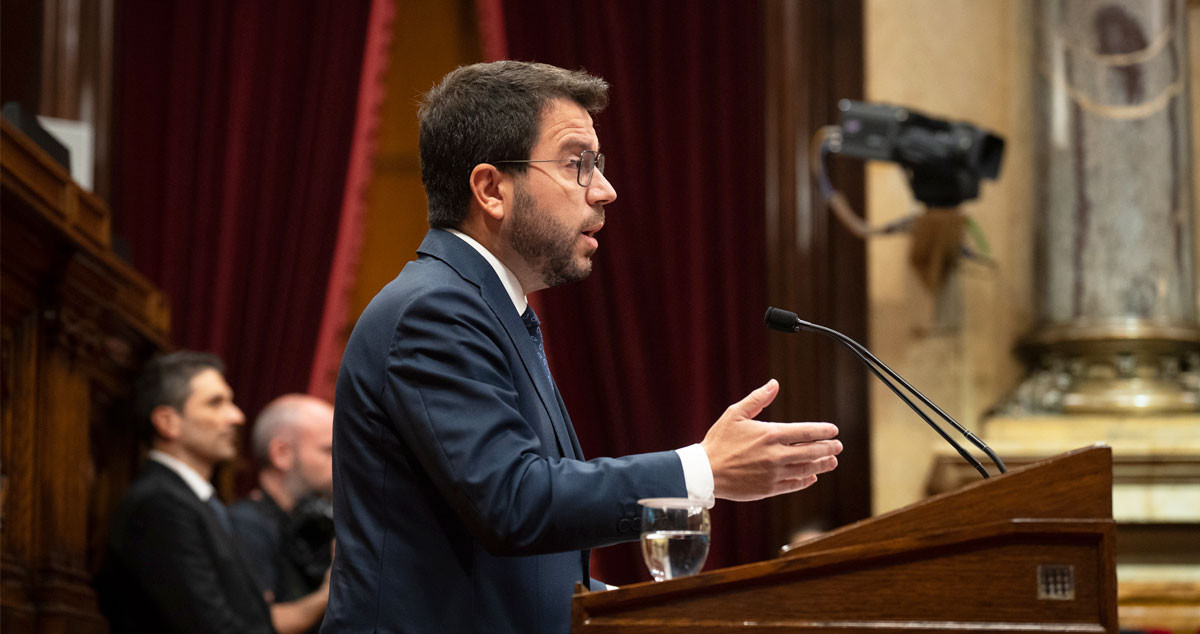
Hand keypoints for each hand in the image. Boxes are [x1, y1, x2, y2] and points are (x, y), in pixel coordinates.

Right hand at [700, 379, 841, 500]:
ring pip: (806, 469)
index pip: (805, 432)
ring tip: (832, 462)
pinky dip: (806, 480)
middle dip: (828, 448)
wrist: (705, 472)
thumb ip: (757, 399)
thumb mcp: (735, 414)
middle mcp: (776, 455)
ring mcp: (774, 474)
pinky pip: (794, 484)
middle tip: (838, 446)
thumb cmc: (719, 441)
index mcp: (770, 434)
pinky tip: (812, 477)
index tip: (834, 431)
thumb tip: (774, 384)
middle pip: (811, 451)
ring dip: (822, 465)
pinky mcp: (769, 489)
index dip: (823, 431)